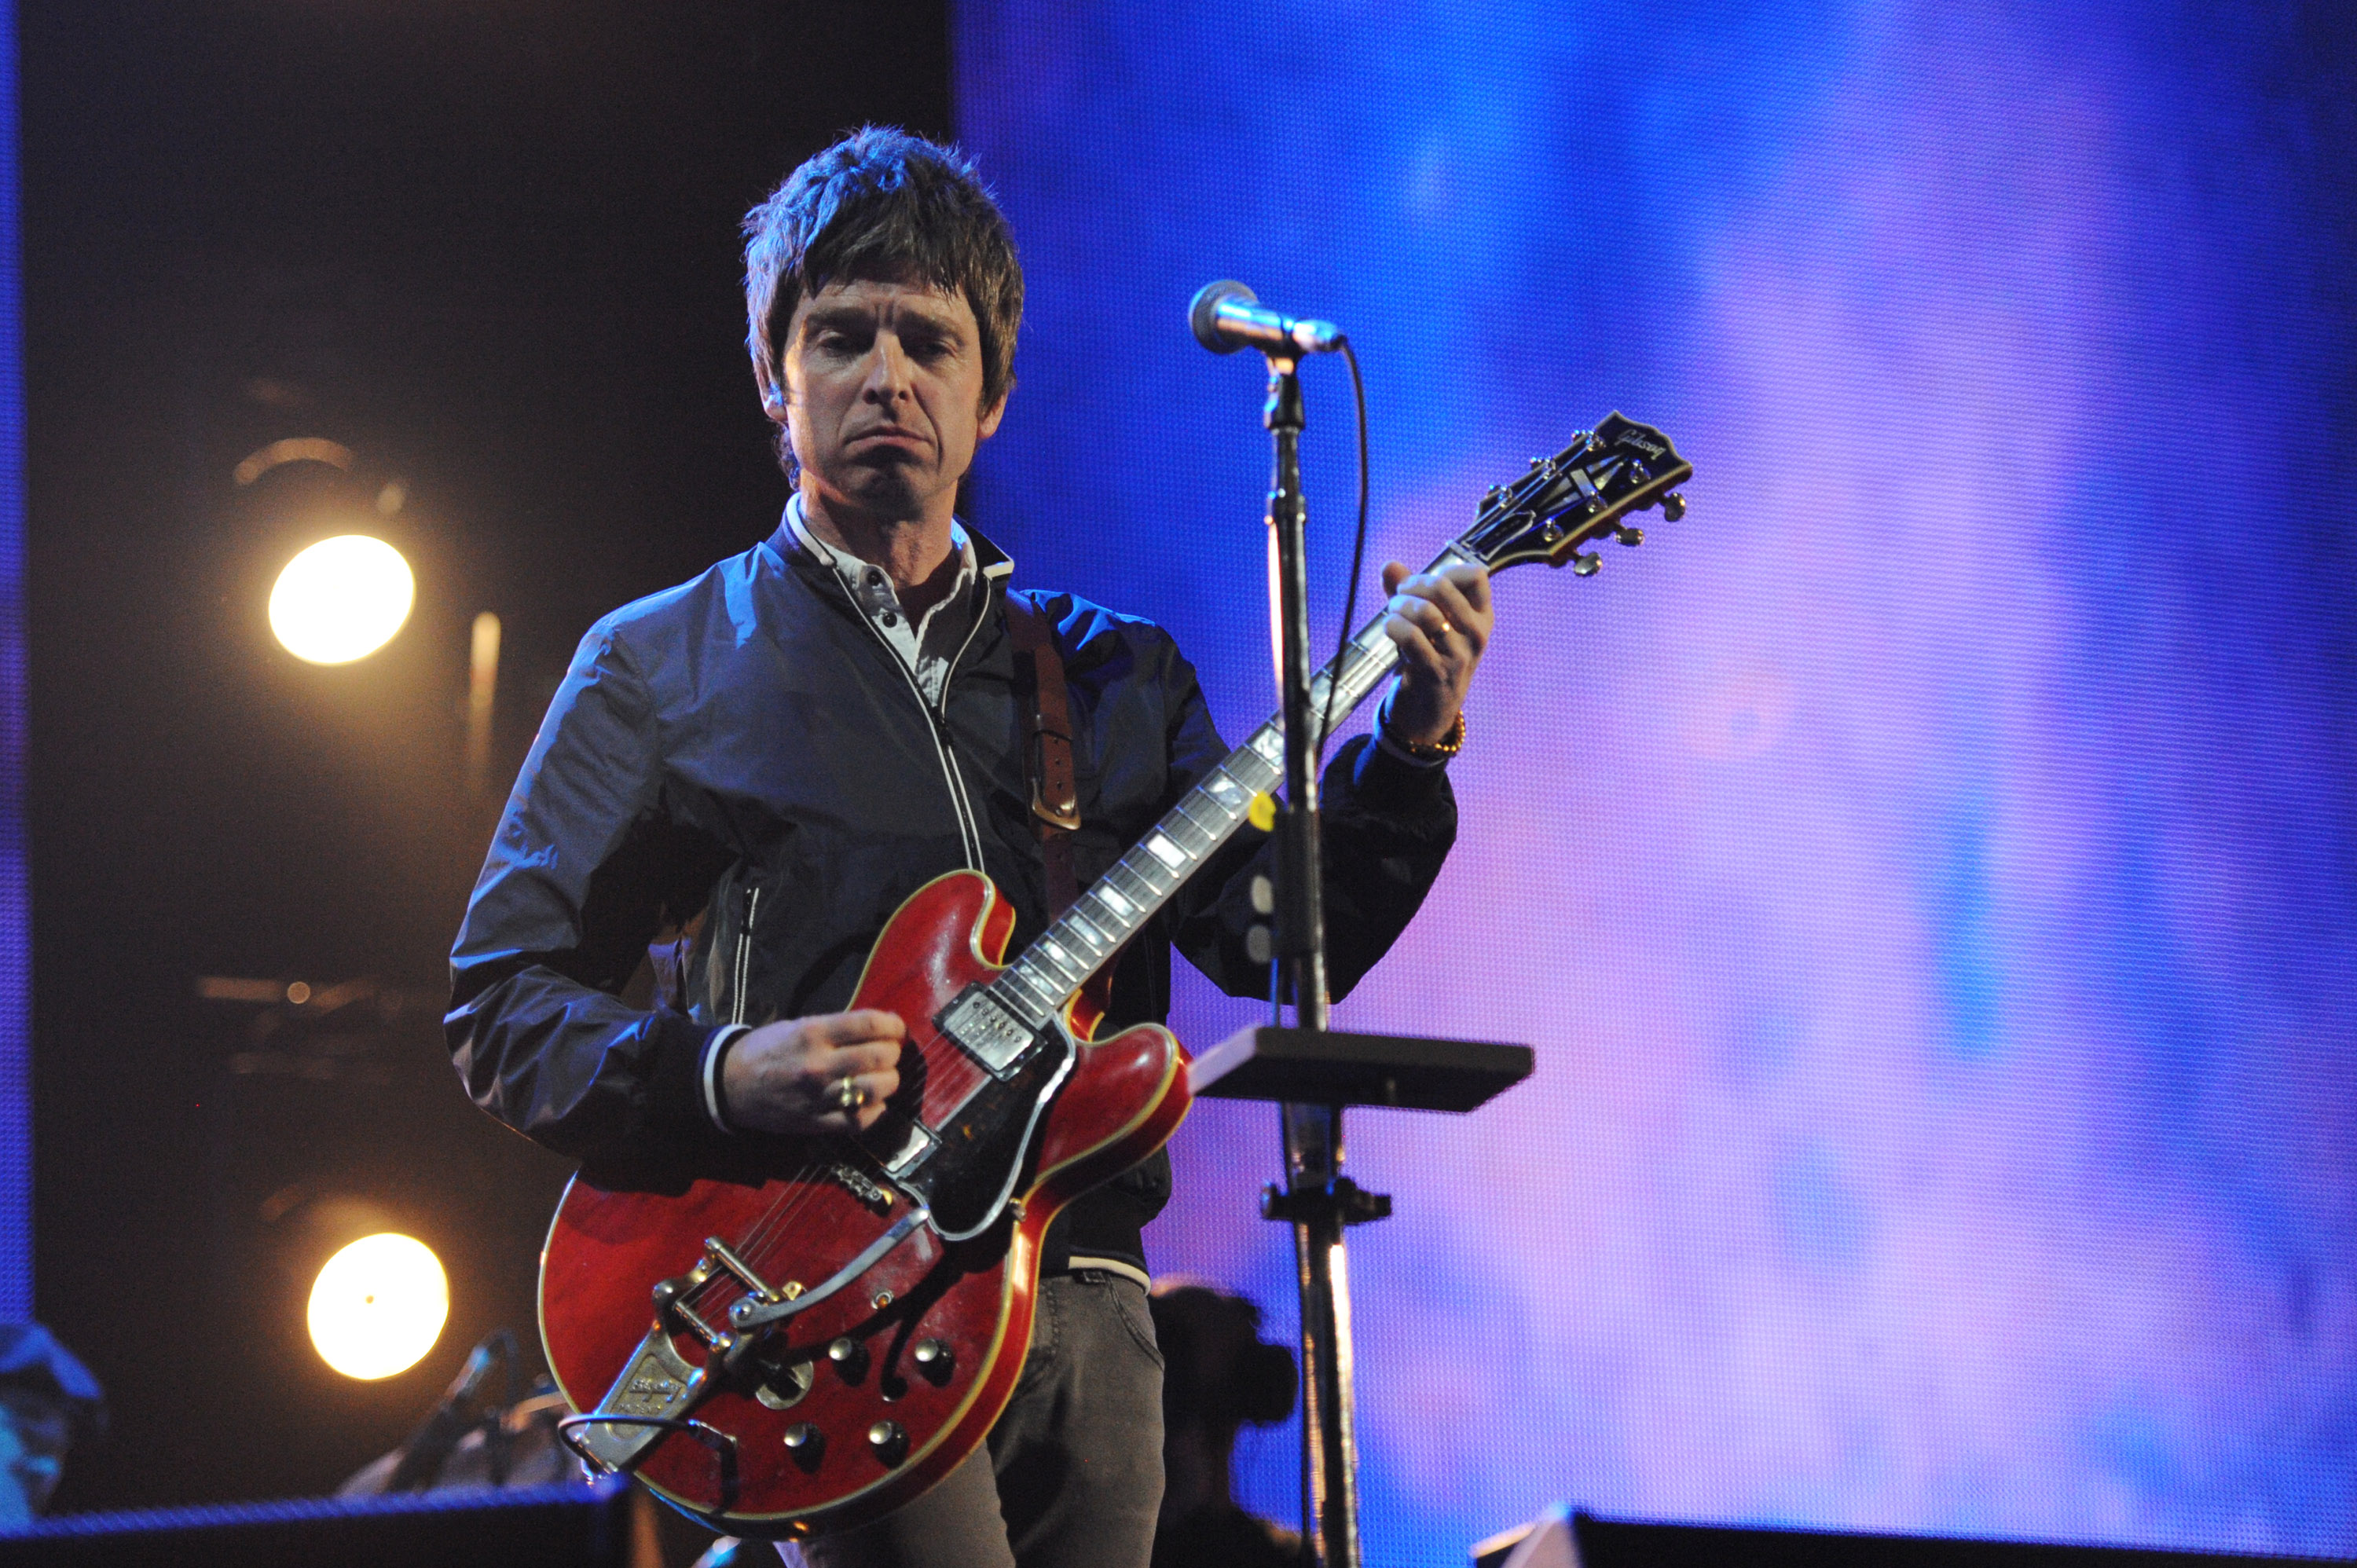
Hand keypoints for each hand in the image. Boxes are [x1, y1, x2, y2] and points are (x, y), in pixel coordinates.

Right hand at [721, 1009, 905, 1135]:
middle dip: (893, 1051)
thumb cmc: (767, 1049)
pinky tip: (872, 1100)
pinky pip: (861, 1120)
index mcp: (813, 1033)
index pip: (869, 1024)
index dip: (893, 1024)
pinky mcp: (818, 1123)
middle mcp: (819, 1065)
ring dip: (889, 1080)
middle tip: (888, 1051)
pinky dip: (876, 1109)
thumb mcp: (799, 1026)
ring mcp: (820, 1097)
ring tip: (883, 1076)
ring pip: (878, 1088)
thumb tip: (879, 1029)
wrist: (730, 1084)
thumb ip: (838, 1028)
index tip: (896, 1027)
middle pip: (880, 1056)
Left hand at [1379, 561, 1491, 746]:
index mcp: (1482, 617)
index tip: (1426, 583)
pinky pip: (1411, 637)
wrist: (1430, 711)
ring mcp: (1459, 655)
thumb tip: (1389, 565)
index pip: (1476, 575)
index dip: (1444, 571)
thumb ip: (1408, 591)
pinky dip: (1394, 626)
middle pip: (1443, 587)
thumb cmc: (1428, 657)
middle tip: (1400, 596)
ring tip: (1392, 615)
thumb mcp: (1425, 623)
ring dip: (1399, 607)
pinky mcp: (1436, 673)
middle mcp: (1476, 634)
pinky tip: (1389, 628)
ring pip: (1425, 611)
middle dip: (1412, 585)